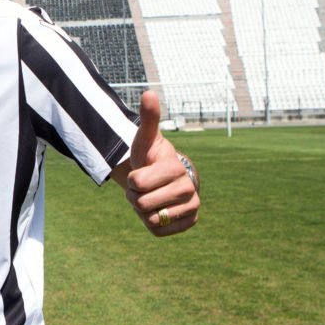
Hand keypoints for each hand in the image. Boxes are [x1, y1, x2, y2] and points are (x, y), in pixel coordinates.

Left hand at [126, 91, 199, 236]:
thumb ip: (148, 118)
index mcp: (176, 168)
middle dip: (135, 196)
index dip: (132, 179)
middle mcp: (190, 188)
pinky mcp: (189, 223)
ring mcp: (192, 207)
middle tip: (144, 186)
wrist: (164, 177)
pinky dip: (150, 222)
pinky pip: (158, 231)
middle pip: (141, 203)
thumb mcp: (146, 138)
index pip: (138, 183)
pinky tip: (157, 209)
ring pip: (150, 219)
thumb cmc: (151, 157)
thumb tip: (149, 93)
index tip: (141, 172)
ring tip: (150, 196)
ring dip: (142, 210)